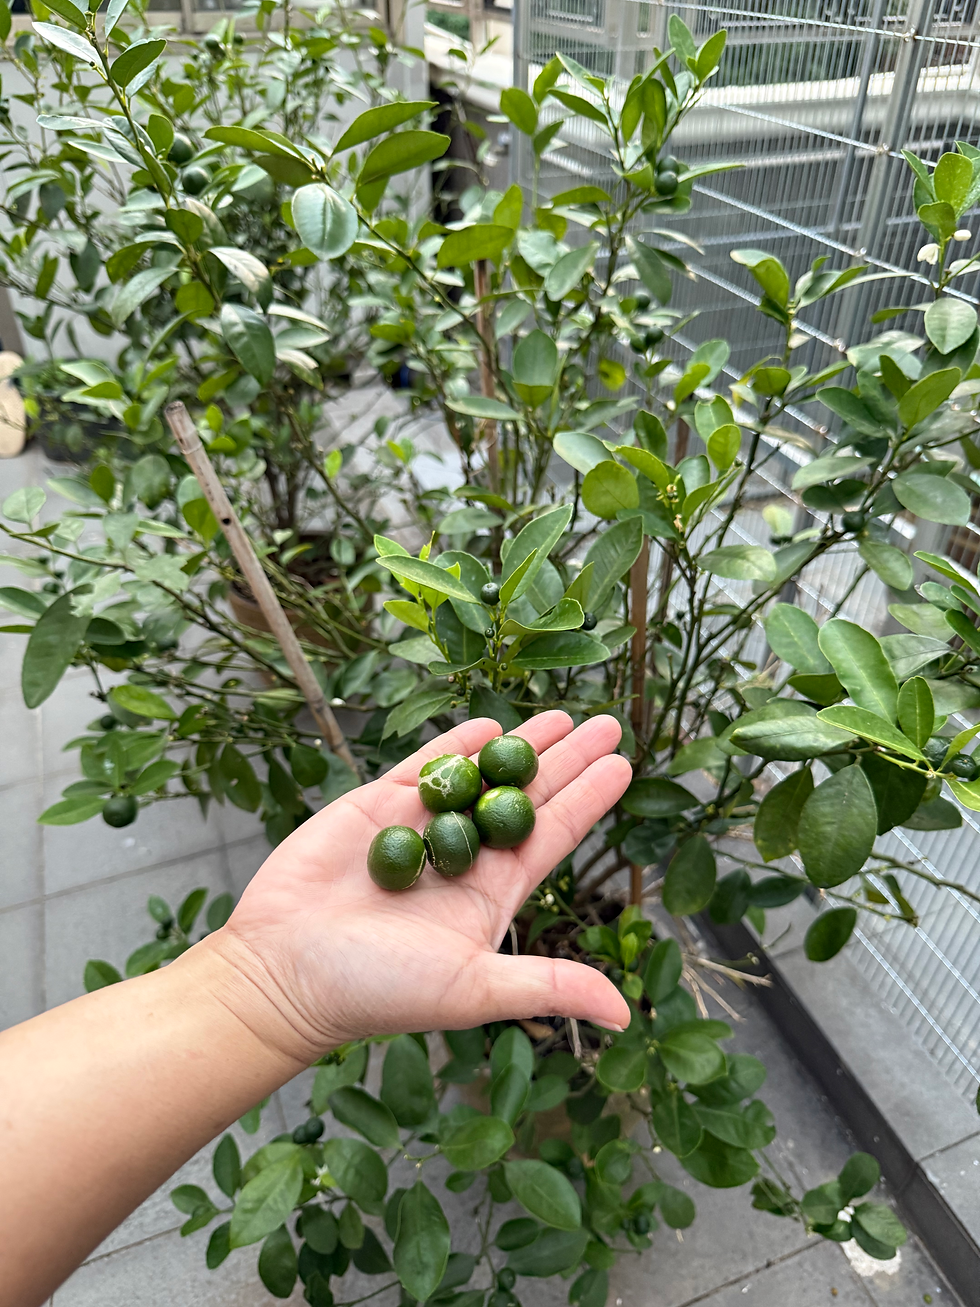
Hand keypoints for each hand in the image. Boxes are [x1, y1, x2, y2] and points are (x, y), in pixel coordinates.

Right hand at [213, 711, 632, 1060]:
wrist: (285, 972)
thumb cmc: (378, 989)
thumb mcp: (473, 989)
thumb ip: (547, 986)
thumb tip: (623, 1012)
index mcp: (491, 895)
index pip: (553, 835)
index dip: (588, 799)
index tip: (623, 765)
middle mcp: (462, 857)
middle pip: (527, 796)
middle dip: (566, 760)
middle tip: (606, 723)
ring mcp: (419, 828)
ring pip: (482, 775)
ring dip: (521, 745)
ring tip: (561, 716)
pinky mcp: (376, 807)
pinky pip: (425, 768)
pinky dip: (456, 743)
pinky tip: (488, 724)